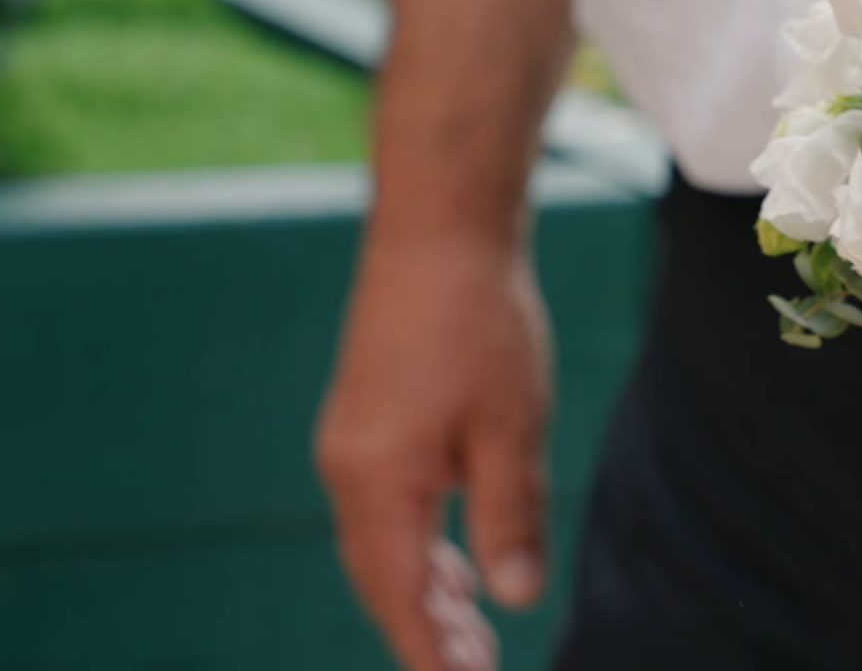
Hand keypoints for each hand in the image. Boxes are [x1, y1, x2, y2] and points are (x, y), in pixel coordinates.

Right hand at [316, 228, 553, 670]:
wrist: (439, 232)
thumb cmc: (480, 324)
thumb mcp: (512, 427)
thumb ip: (510, 516)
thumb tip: (513, 598)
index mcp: (378, 481)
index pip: (401, 594)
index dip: (432, 649)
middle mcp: (348, 469)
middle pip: (383, 577)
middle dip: (427, 629)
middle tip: (477, 668)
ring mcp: (351, 443)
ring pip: (381, 544)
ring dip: (424, 590)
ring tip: (470, 632)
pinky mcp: (365, 420)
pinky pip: (385, 508)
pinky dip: (418, 545)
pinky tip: (454, 558)